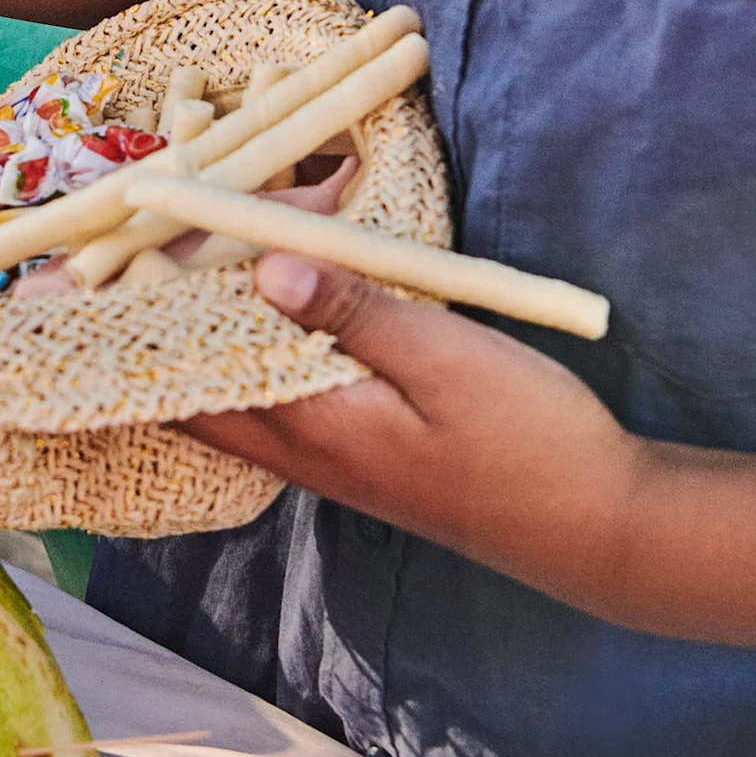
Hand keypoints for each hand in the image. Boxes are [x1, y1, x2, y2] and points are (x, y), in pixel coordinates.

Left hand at [181, 255, 645, 609]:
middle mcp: (299, 453)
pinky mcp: (357, 455)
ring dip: (225, 322)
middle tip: (193, 234)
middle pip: (191, 384)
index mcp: (306, 426)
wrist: (596, 526)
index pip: (190, 366)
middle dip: (177, 309)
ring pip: (234, 389)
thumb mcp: (443, 358)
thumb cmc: (529, 442)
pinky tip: (293, 301)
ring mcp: (326, 460)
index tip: (159, 230)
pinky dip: (268, 344)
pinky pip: (278, 397)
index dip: (159, 299)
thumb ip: (353, 313)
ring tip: (238, 250)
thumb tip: (264, 266)